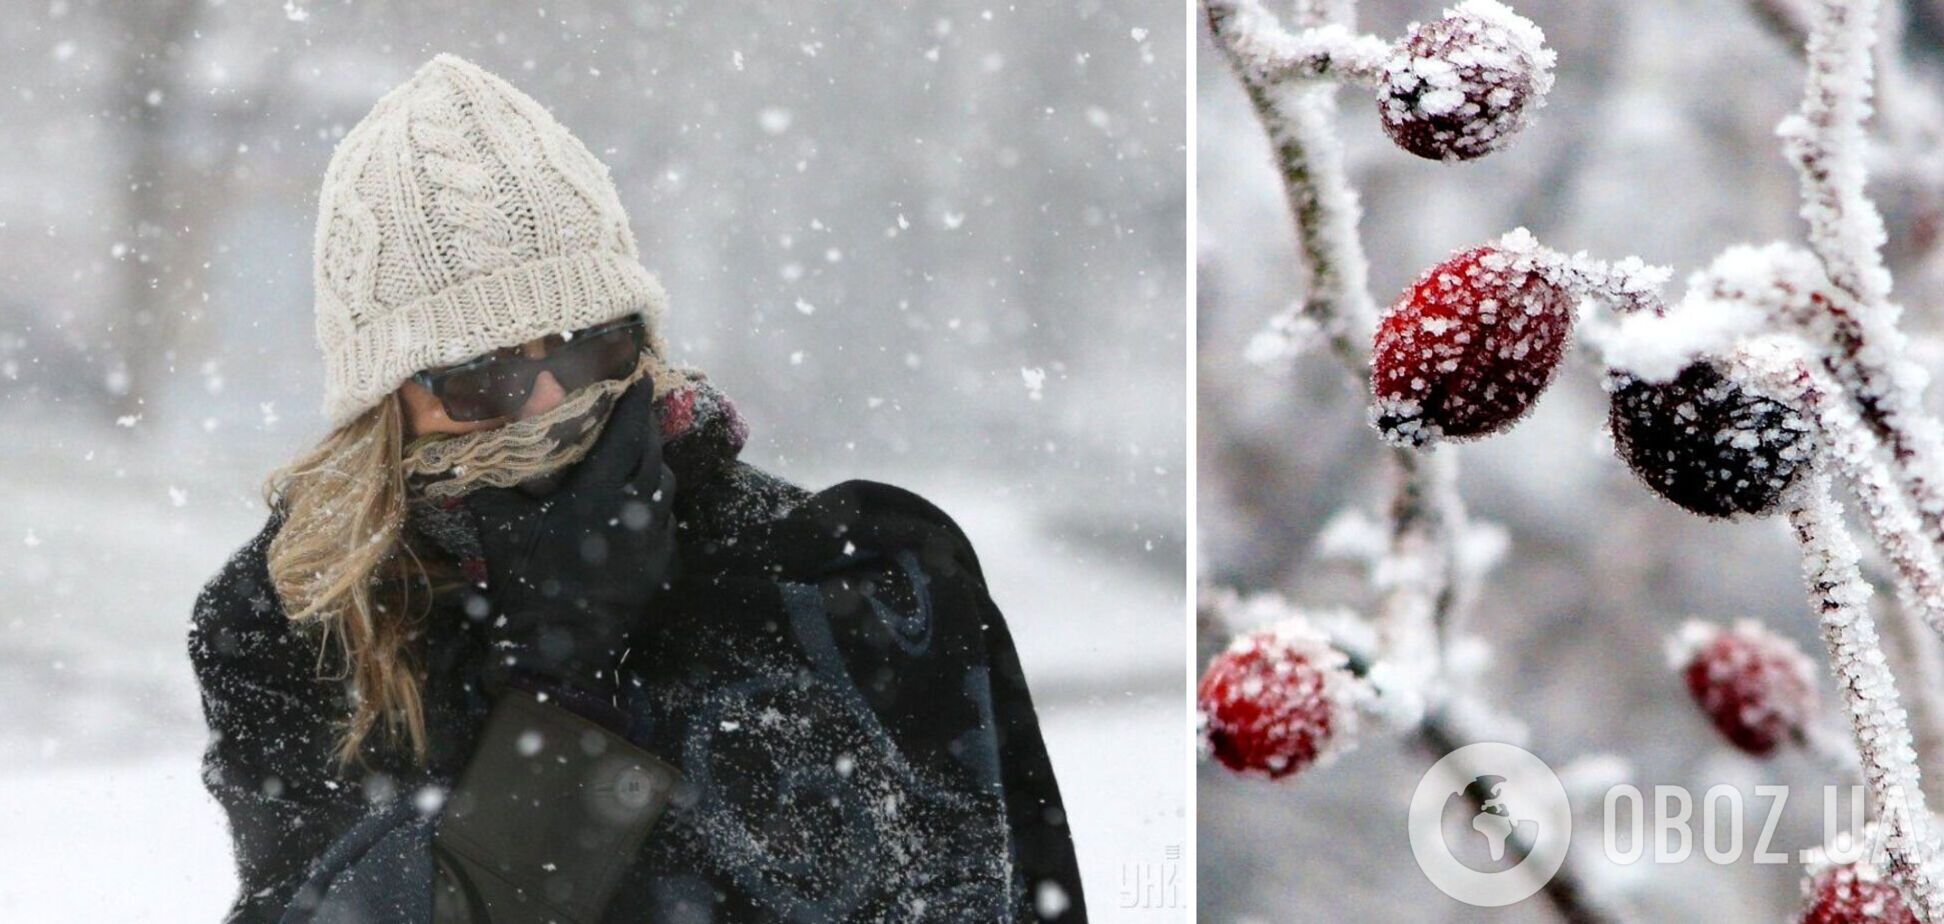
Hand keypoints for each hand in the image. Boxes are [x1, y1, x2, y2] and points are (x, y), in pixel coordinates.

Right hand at [463, 379, 677, 694]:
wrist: (560, 650)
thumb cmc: (527, 585)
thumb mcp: (500, 530)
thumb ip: (489, 487)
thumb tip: (462, 456)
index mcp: (597, 495)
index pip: (625, 436)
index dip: (635, 405)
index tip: (644, 378)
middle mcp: (635, 511)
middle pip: (654, 455)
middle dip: (647, 430)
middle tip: (636, 413)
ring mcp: (655, 539)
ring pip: (665, 486)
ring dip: (654, 465)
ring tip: (638, 453)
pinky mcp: (662, 563)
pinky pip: (667, 519)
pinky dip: (655, 502)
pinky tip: (636, 503)